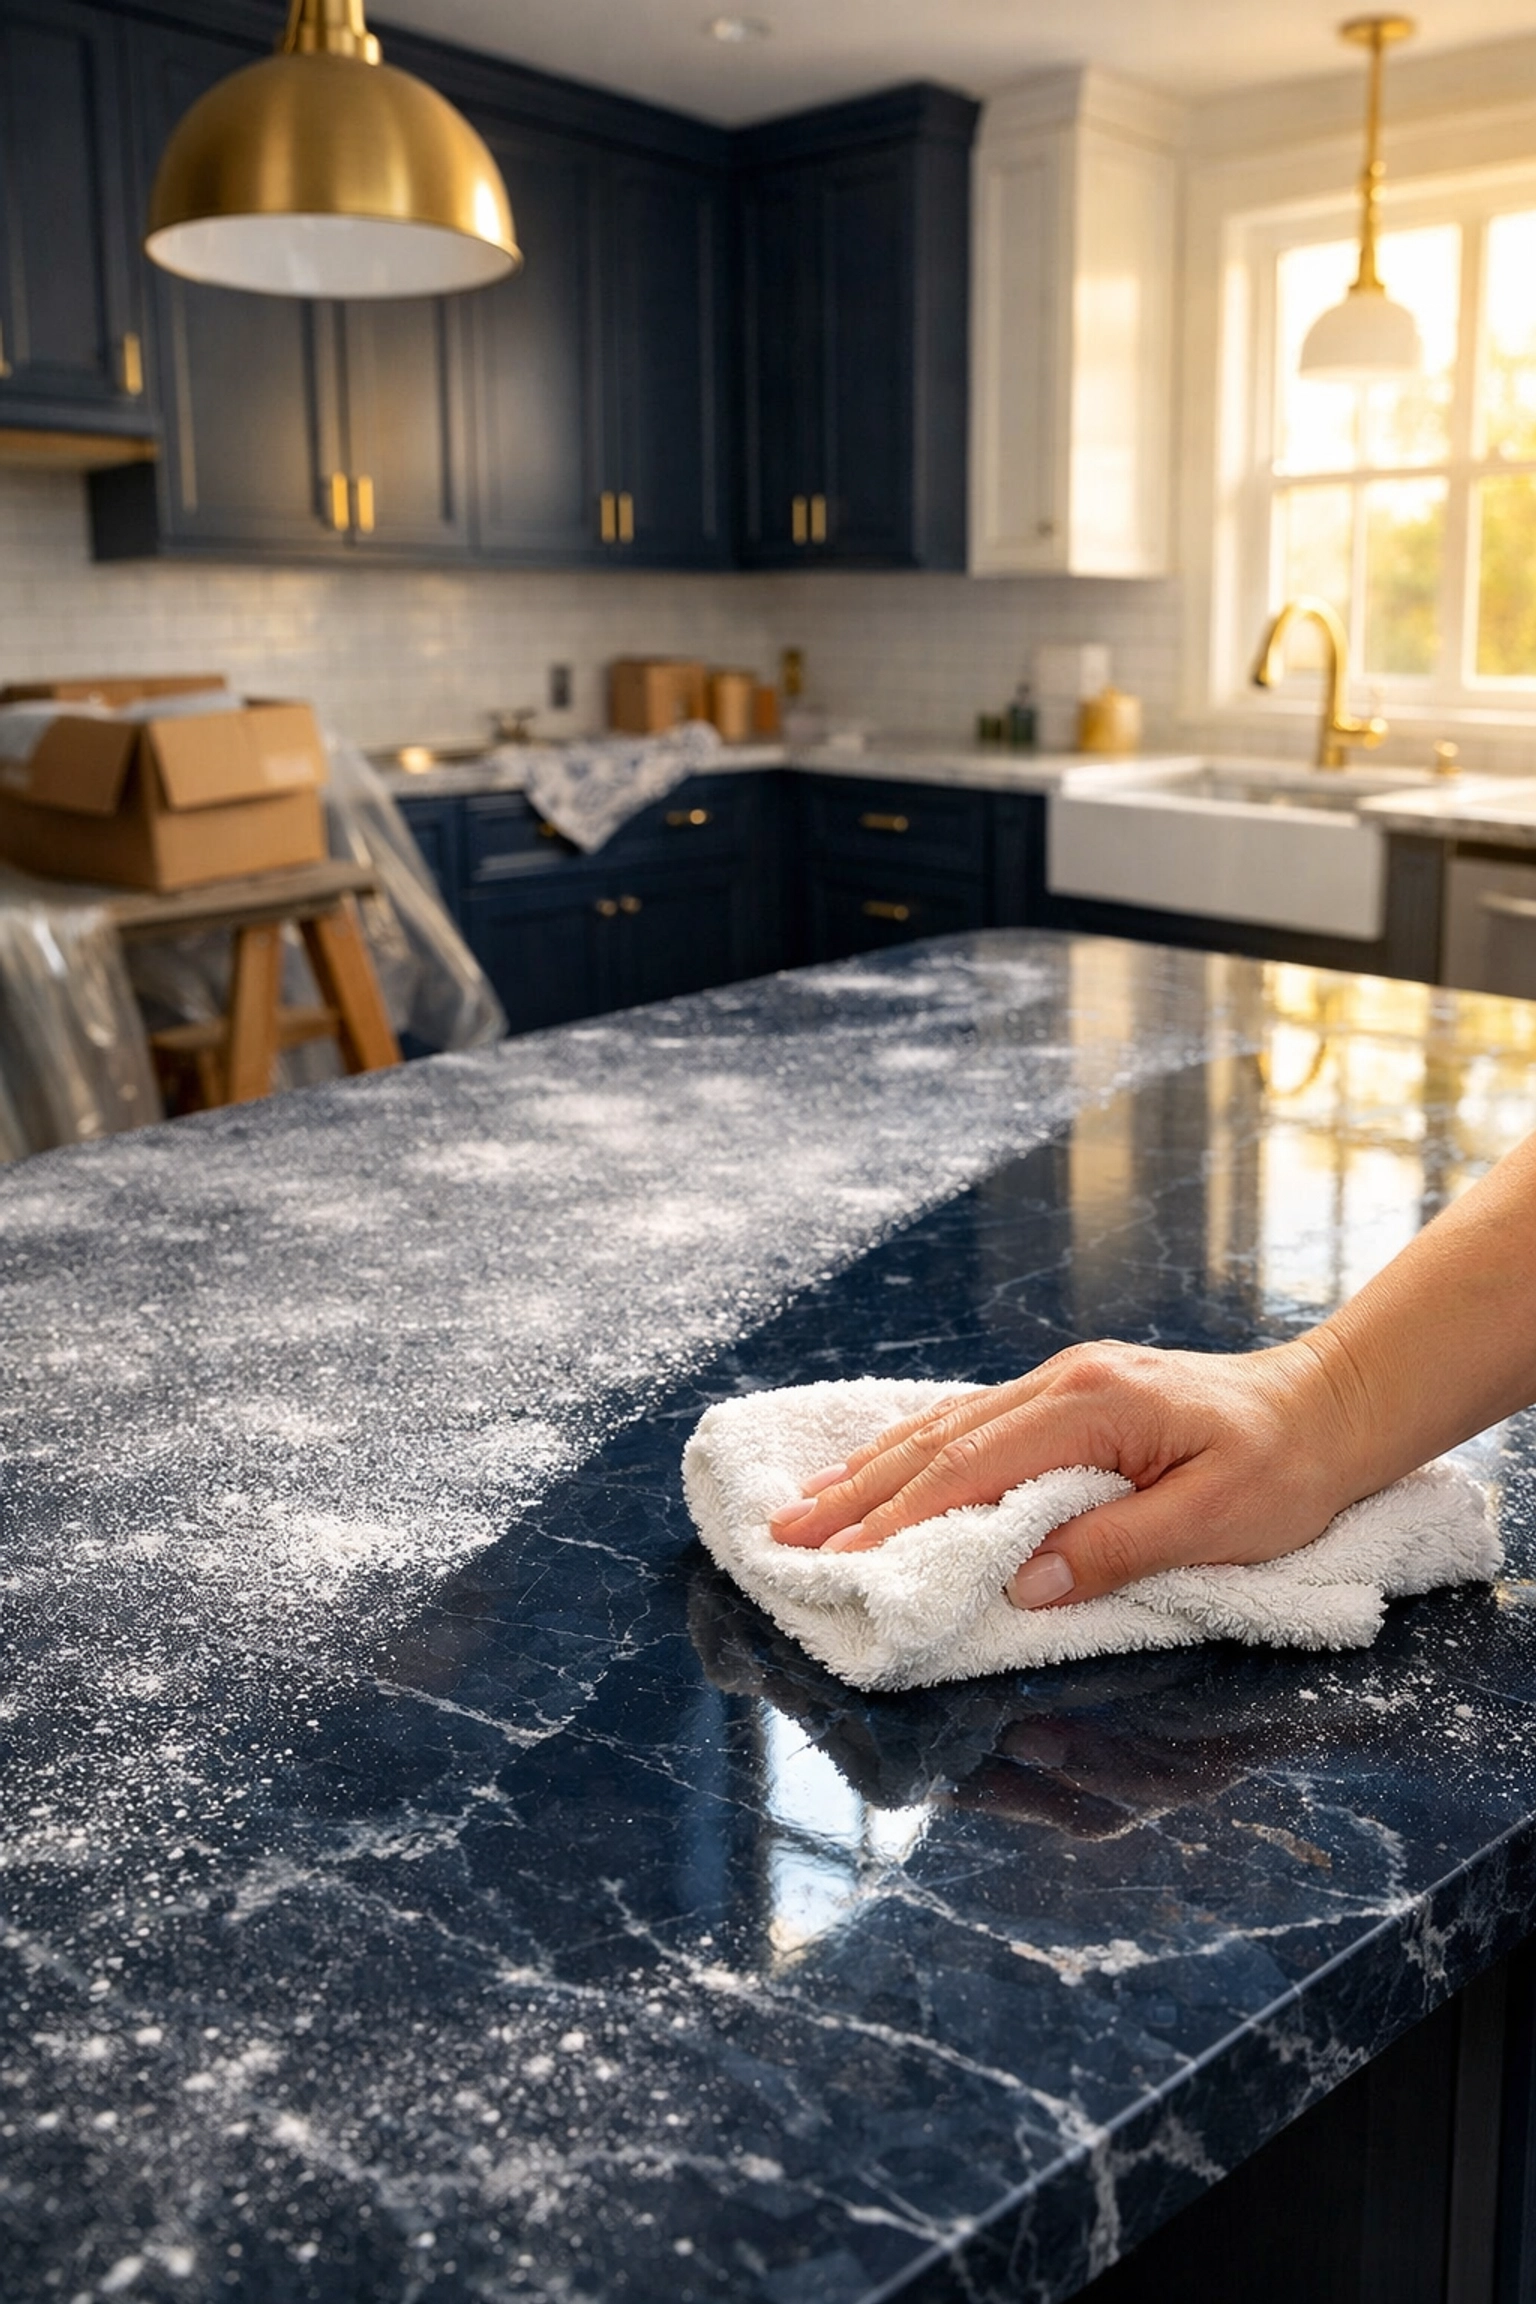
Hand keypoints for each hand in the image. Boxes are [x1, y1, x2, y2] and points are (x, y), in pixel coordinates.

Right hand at [768, 1338, 1367, 1609]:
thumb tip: (1026, 1584)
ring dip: (871, 1471)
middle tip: (784, 1536)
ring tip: (805, 1506)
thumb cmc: (1284, 1468)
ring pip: (944, 1428)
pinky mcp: (1069, 1395)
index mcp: (1091, 1406)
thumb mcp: (1217, 1521)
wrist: (1328, 1405)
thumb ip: (1118, 1547)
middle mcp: (1061, 1383)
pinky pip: (971, 1423)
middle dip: (856, 1495)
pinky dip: (913, 1450)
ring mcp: (1061, 1382)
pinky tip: (879, 1466)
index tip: (836, 1556)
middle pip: (936, 1443)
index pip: (970, 1469)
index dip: (896, 1517)